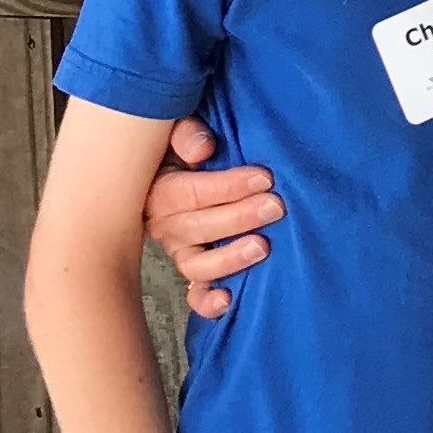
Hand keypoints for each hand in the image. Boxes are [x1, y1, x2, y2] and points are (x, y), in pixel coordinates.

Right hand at [145, 116, 284, 318]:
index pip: (189, 193)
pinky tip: (228, 300)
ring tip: (262, 247)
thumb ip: (184, 133)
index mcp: (157, 190)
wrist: (168, 170)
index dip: (227, 186)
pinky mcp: (194, 270)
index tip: (264, 177)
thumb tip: (203, 147)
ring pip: (197, 265)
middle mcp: (165, 225)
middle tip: (275, 206)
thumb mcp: (174, 131)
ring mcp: (179, 251)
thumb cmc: (180, 148)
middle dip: (239, 217)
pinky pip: (195, 293)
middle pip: (197, 228)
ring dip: (230, 258)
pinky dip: (208, 302)